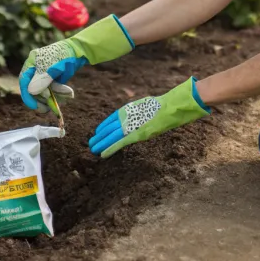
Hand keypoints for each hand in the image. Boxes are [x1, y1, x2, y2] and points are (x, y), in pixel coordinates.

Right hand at [19, 14, 133, 113]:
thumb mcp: (52, 68)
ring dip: (50, 98)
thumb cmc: (64, 56)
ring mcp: (44, 75)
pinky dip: (56, 94)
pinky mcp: (52, 79)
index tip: (34, 105)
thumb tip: (30, 91)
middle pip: (32, 88)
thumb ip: (42, 80)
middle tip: (45, 109)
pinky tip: (64, 95)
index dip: (27, 95)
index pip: (24, 80)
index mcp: (32, 62)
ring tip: (57, 102)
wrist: (78, 52)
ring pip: (42, 91)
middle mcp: (35, 69)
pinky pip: (51, 91)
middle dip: (40, 99)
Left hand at [89, 77, 209, 157]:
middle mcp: (126, 117)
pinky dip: (110, 148)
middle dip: (99, 137)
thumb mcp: (146, 106)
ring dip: (101, 144)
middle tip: (90, 143)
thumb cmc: (161, 106)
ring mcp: (130, 125)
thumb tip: (138, 114)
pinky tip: (102, 154)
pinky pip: (119, 143)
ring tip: (92, 150)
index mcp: (127, 109)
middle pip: (108, 128)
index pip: (111, 119)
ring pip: (110, 136)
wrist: (169, 107)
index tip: (97, 132)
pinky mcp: (135, 135)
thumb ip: (138, 112)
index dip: (103, 127)